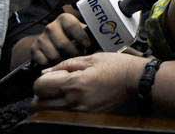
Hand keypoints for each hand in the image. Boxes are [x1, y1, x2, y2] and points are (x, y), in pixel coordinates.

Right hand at [31, 13, 91, 66]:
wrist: (54, 44)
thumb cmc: (76, 40)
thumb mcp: (84, 33)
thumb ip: (92, 35)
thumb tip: (106, 36)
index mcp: (65, 19)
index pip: (73, 26)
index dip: (81, 38)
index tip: (87, 46)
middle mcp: (51, 26)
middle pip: (63, 44)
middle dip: (73, 53)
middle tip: (78, 56)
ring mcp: (41, 38)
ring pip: (53, 55)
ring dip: (62, 60)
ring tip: (69, 59)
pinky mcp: (34, 49)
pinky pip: (43, 61)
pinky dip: (51, 65)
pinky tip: (57, 62)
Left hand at [33, 53, 147, 111]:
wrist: (135, 80)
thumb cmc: (116, 66)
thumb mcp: (91, 58)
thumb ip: (66, 64)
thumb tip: (46, 71)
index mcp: (74, 83)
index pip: (40, 86)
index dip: (42, 79)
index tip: (51, 74)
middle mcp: (74, 101)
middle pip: (39, 104)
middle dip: (42, 93)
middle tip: (54, 84)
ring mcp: (80, 111)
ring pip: (49, 112)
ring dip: (50, 102)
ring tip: (64, 91)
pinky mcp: (86, 116)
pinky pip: (64, 114)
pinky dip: (62, 107)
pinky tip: (75, 96)